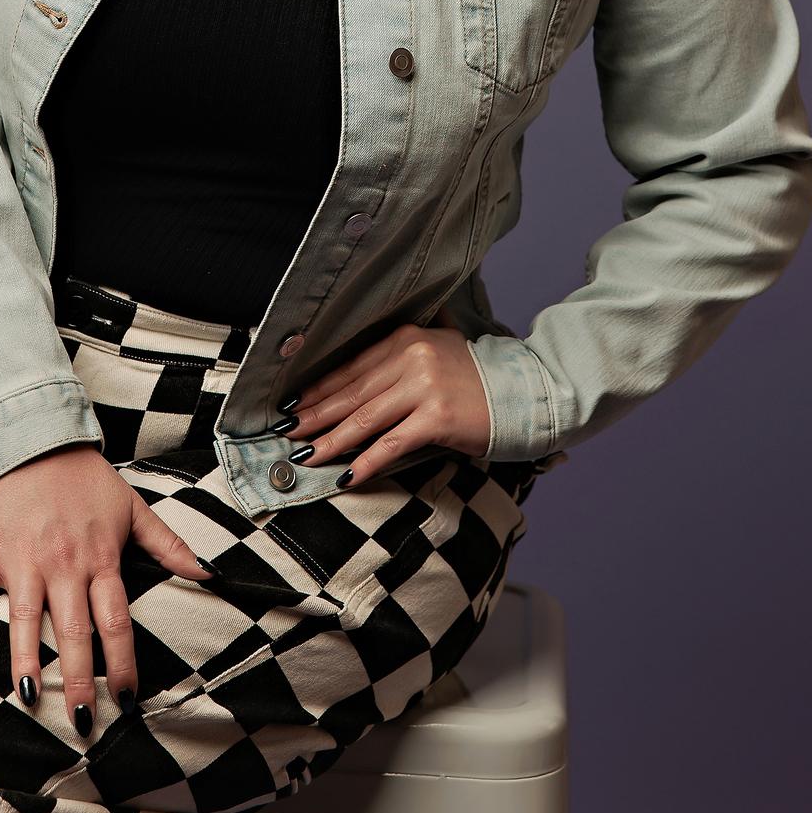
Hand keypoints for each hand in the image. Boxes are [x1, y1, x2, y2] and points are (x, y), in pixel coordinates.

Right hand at [0, 444, 212, 730]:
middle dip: (78, 677)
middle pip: (73, 630)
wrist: (36, 440)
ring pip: (23, 619)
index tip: (127, 697)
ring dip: (25, 660)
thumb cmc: (87, 479)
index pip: (116, 620)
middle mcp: (62, 565)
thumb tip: (209, 573)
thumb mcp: (133, 508)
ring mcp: (22, 561)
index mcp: (99, 559)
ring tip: (30, 699)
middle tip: (84, 719)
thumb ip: (169, 545)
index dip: (122, 661)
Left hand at [280, 312, 491, 485]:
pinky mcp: (437, 417)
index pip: (351, 368)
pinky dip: (367, 461)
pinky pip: (392, 443)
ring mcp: (424, 386)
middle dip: (314, 415)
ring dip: (330, 441)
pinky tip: (348, 474)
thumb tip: (363, 377)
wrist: (525, 391)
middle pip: (351, 393)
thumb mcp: (438, 352)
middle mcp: (411, 356)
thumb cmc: (478, 378)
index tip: (293, 405)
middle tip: (286, 433)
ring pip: (365, 419)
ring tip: (307, 456)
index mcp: (406, 338)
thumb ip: (403, 356)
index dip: (318, 389)